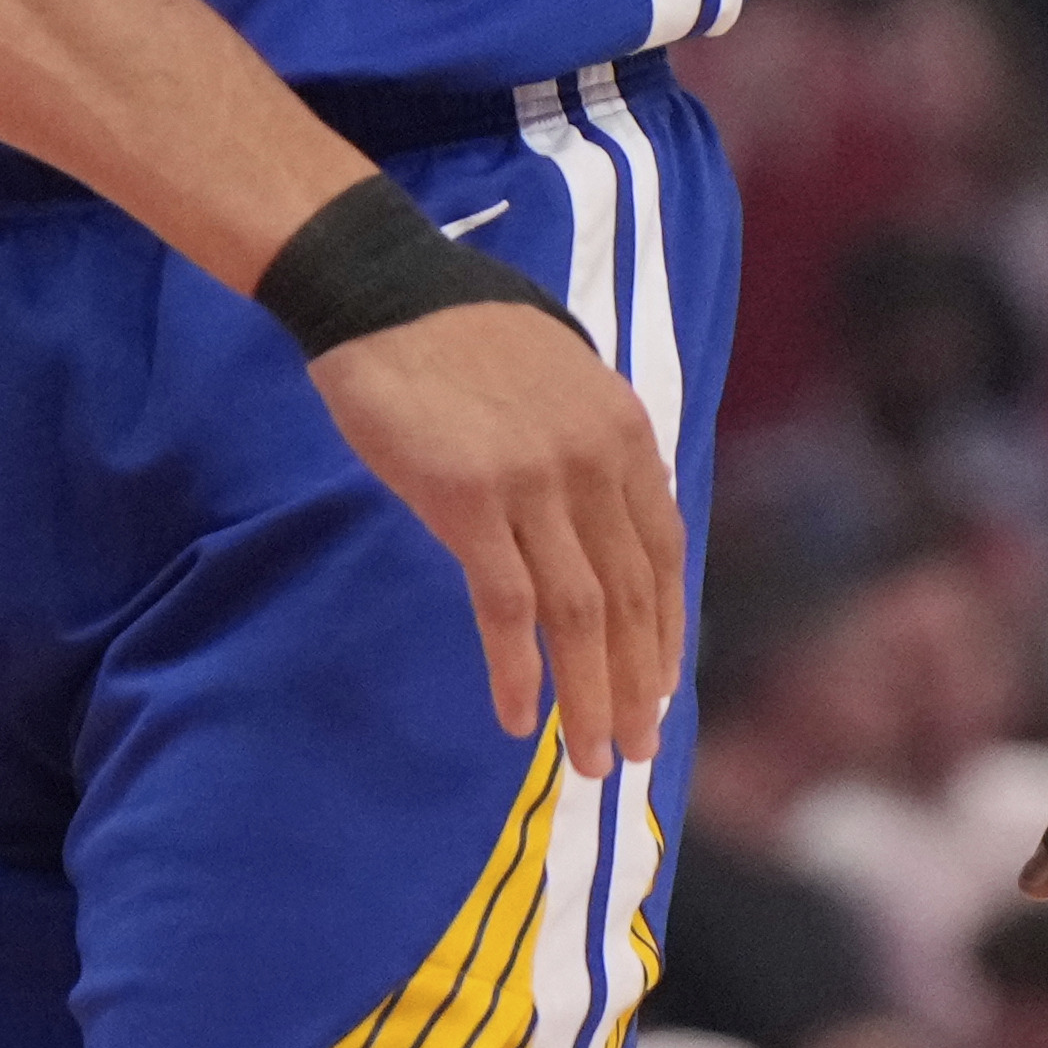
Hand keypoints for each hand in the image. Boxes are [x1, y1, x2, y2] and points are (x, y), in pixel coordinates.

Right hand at [308, 302, 685, 774]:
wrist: (381, 289)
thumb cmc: (458, 332)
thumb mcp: (559, 378)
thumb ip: (590, 449)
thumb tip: (602, 527)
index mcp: (623, 431)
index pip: (664, 553)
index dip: (666, 630)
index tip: (662, 687)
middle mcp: (593, 460)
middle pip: (630, 597)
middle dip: (638, 684)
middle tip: (633, 747)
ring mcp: (534, 480)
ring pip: (579, 615)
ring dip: (590, 697)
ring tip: (590, 759)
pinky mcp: (467, 500)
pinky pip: (505, 606)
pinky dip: (517, 670)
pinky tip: (518, 718)